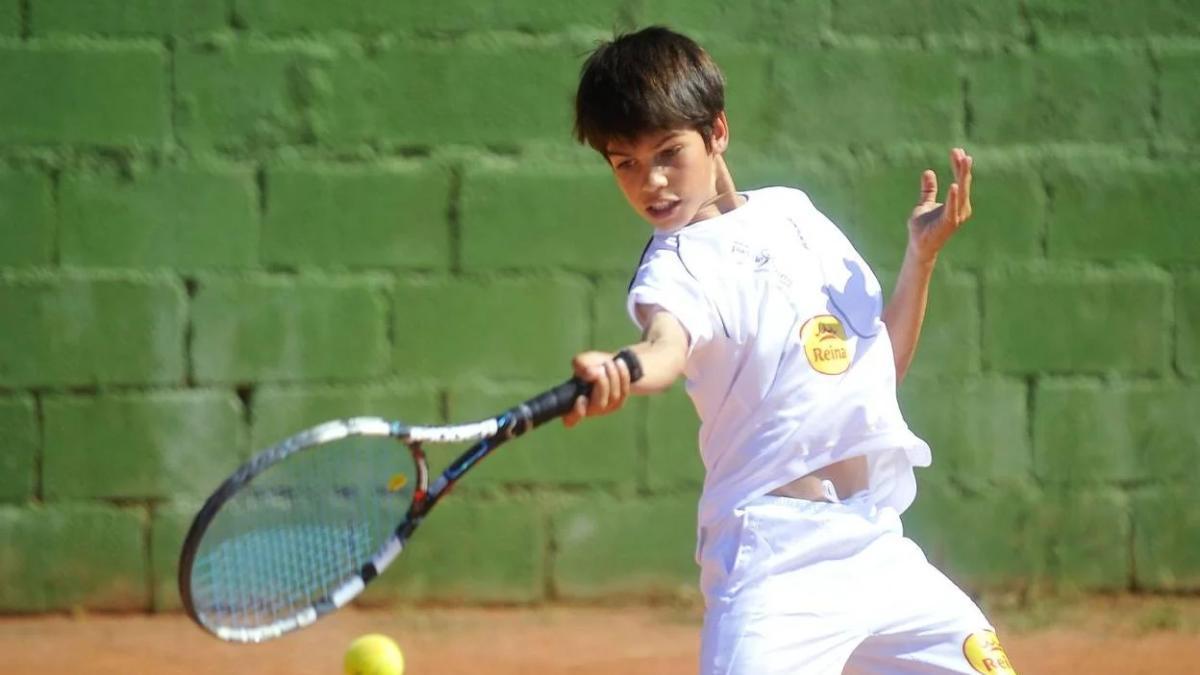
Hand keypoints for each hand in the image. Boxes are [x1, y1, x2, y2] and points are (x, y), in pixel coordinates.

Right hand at [562, 351, 631, 427]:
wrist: (609, 364)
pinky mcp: (619, 404)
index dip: (575, 413)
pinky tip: (619, 363)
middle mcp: (588, 410)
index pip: (570, 419)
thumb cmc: (591, 365)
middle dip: (602, 383)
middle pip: (598, 405)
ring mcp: (605, 409)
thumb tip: (590, 373)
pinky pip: (624, 391)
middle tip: (600, 368)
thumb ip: (580, 365)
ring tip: (608, 363)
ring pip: (613, 397)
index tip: (581, 398)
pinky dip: (622, 376)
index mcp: (572, 403)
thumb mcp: (581, 361)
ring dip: (612, 376)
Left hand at [907, 148, 973, 263]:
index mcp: (957, 203)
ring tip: (963, 160)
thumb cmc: (923, 227)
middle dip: (962, 167)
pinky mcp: (949, 223)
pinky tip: (954, 184)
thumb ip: (928, 189)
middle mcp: (961, 209)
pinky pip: (952, 207)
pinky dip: (954, 196)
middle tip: (959, 151)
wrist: (918, 245)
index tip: (956, 150)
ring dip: (962, 176)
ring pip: (961, 192)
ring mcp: (956, 216)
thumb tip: (928, 171)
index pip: (960, 180)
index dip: (958, 165)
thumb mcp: (925, 203)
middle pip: (963, 183)